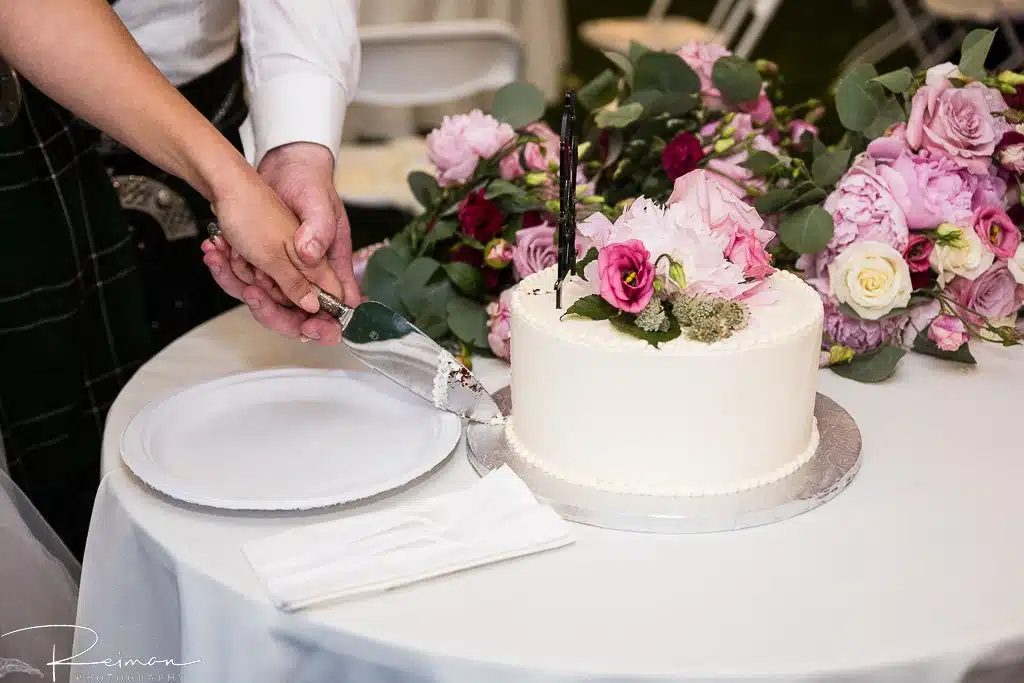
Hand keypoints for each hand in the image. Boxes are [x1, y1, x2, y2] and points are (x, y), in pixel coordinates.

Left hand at [202, 142, 358, 344]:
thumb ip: (317, 242)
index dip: (325, 324)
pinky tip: (217, 250)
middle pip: (296, 312)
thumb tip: (315, 283)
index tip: (308, 329)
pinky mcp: (265, 261)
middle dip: (270, 305)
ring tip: (226, 252)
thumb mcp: (314, 211)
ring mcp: (286, 268)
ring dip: (241, 279)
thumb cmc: (306, 182)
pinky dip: (229, 267)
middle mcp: (311, 271)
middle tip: (252, 289)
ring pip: (265, 298)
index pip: (338, 305)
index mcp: (332, 262)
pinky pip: (246, 280)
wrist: (278, 161)